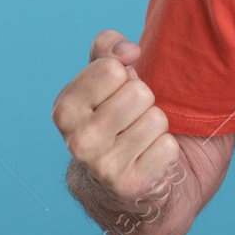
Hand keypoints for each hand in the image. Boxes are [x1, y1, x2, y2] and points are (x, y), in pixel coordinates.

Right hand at [51, 29, 179, 203]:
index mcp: (65, 109)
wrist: (128, 182)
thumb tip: (128, 50)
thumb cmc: (119, 117)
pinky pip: (168, 147)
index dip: (126, 76)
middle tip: (133, 120)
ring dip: (157, 126)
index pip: (113, 68)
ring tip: (141, 139)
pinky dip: (166, 150)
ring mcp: (102, 167)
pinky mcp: (130, 185)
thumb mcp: (106, 78)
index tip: (118, 94)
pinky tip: (149, 158)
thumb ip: (109, 49)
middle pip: (139, 92)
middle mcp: (78, 141)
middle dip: (145, 102)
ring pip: (156, 119)